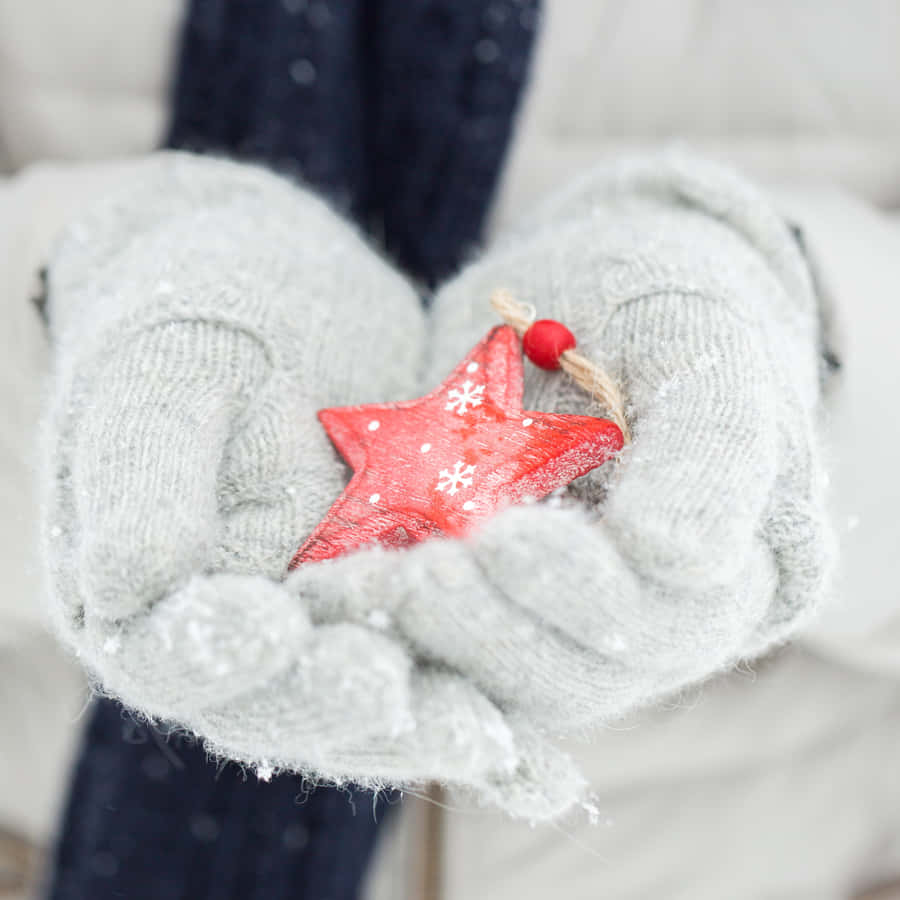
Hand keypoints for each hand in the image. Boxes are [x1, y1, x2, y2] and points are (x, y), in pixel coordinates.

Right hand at [39, 152, 582, 818]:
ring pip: (372, 690)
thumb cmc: (196, 306)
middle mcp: (238, 622)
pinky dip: (483, 684)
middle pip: (286, 701)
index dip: (223, 659)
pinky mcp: (396, 580)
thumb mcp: (160, 376)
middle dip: (349, 707)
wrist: (269, 272)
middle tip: (410, 704)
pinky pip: (439, 646)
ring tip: (494, 738)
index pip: (176, 656)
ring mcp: (322, 609)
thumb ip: (139, 489)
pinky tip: (538, 735)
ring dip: (428, 718)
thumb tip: (128, 590)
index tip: (277, 628)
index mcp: (147, 588)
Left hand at [293, 152, 832, 729]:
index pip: (665, 614)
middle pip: (583, 670)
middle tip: (404, 580)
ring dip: (425, 640)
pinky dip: (396, 626)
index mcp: (750, 559)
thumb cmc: (659, 296)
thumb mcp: (696, 334)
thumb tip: (675, 559)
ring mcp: (591, 623)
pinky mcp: (517, 607)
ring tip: (343, 593)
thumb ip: (709, 444)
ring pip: (511, 676)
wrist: (598, 299)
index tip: (496, 543)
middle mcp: (672, 615)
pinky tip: (333, 592)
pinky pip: (460, 645)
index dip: (580, 592)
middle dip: (487, 629)